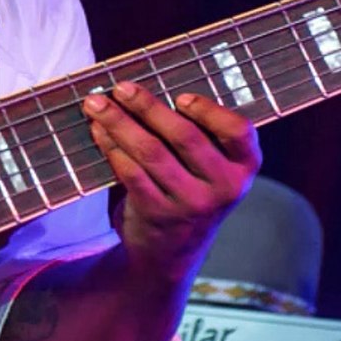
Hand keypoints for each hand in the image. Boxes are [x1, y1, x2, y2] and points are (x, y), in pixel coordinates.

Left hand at [82, 80, 261, 280]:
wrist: (172, 253)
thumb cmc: (191, 191)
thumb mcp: (211, 170)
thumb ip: (199, 136)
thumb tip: (149, 89)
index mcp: (244, 167)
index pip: (239, 132)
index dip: (209, 111)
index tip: (181, 96)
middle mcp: (223, 187)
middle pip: (185, 137)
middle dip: (148, 107)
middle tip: (122, 87)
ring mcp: (191, 204)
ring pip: (151, 152)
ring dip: (119, 123)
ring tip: (96, 104)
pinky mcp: (159, 215)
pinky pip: (131, 173)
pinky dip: (112, 147)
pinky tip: (98, 131)